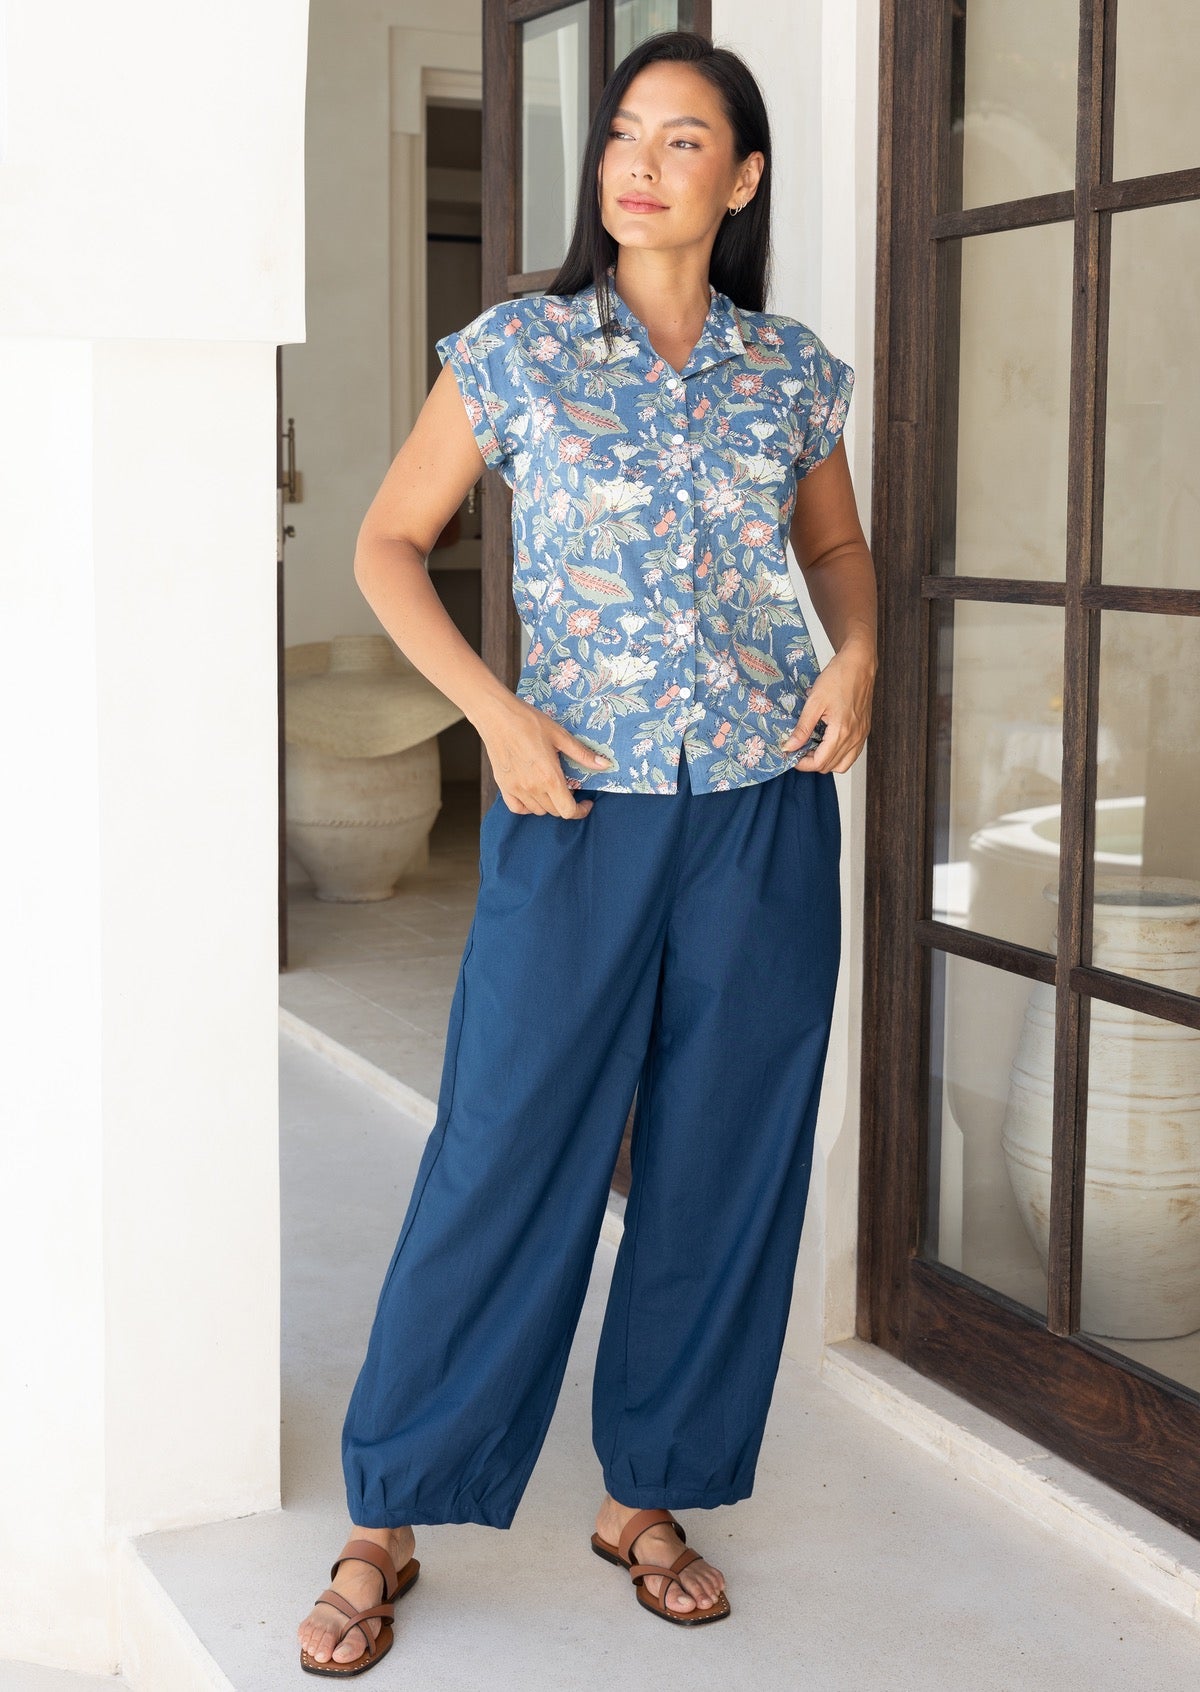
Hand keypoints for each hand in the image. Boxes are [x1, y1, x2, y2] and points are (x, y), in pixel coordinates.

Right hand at [480, 694, 614, 816]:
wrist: (497, 715)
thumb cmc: (528, 721)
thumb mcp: (560, 735)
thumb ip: (582, 754)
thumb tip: (605, 765)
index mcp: (549, 777)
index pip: (568, 810)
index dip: (581, 811)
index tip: (586, 803)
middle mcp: (532, 788)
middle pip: (554, 811)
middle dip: (566, 803)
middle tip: (570, 787)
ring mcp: (516, 788)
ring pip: (537, 810)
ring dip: (549, 804)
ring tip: (552, 787)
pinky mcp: (503, 785)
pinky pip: (517, 808)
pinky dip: (528, 806)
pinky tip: (533, 793)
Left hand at [781, 638, 875, 773]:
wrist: (859, 664)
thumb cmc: (838, 678)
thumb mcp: (814, 702)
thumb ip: (802, 728)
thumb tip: (789, 747)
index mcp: (842, 731)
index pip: (820, 762)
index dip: (803, 764)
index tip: (791, 755)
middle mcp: (855, 737)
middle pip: (830, 766)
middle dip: (812, 762)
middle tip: (799, 749)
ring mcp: (862, 735)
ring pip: (843, 764)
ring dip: (826, 760)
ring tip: (812, 747)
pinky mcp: (864, 730)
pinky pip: (852, 753)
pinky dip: (838, 754)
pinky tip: (827, 741)